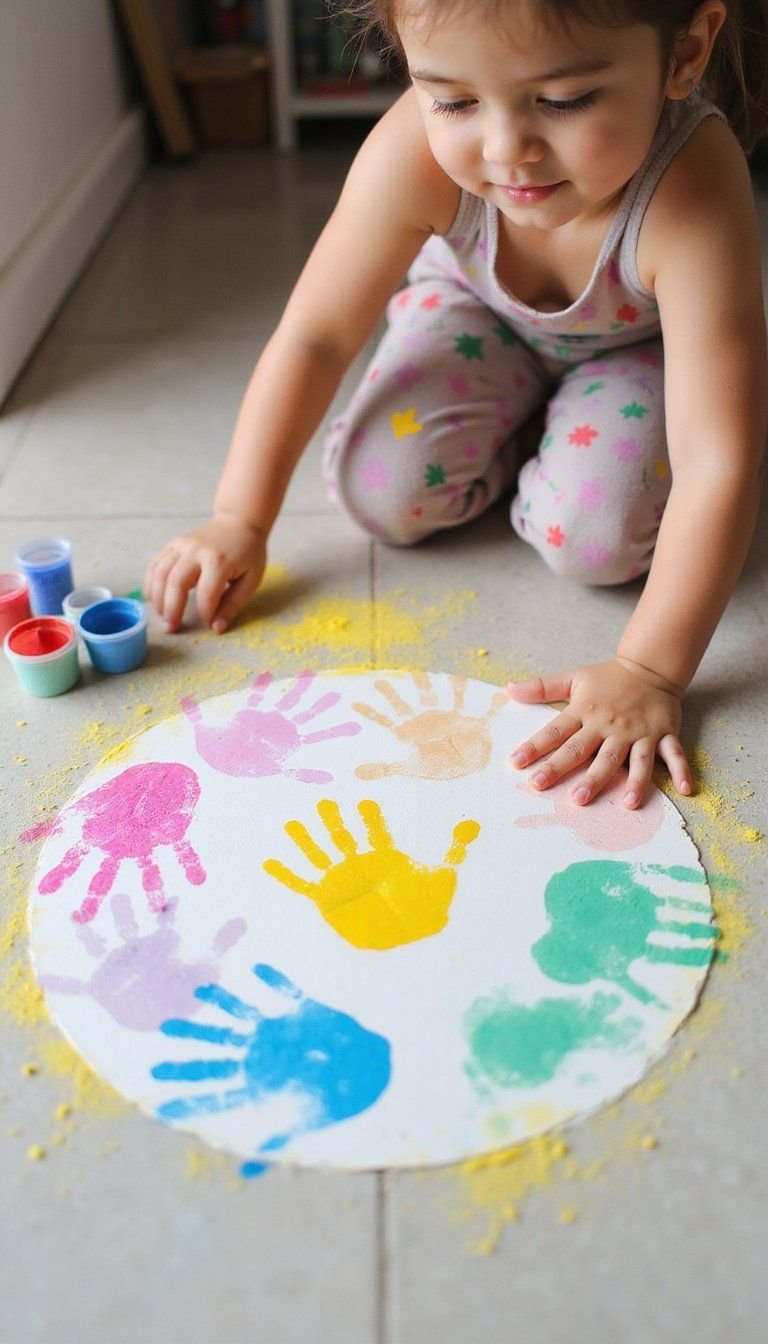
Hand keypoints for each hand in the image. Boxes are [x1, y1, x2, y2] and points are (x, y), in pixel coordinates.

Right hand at [145, 513, 266, 632]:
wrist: (238, 522)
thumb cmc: (247, 554)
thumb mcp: (250, 580)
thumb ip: (233, 605)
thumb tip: (216, 628)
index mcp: (219, 560)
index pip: (206, 593)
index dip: (205, 613)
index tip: (207, 624)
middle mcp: (196, 550)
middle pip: (176, 583)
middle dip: (171, 609)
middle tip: (171, 628)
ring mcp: (181, 545)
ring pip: (160, 574)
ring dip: (158, 599)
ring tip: (164, 616)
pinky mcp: (173, 544)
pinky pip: (155, 566)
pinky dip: (151, 585)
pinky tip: (156, 600)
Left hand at [507, 658, 691, 808]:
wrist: (649, 667)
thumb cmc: (608, 678)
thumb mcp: (573, 678)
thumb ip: (541, 688)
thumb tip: (508, 690)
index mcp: (585, 712)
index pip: (556, 732)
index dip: (535, 747)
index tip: (516, 764)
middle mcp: (610, 725)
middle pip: (588, 752)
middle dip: (570, 772)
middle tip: (558, 793)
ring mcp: (639, 732)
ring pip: (633, 760)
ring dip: (631, 782)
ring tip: (624, 805)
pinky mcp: (663, 734)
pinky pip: (674, 754)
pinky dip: (681, 771)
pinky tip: (686, 790)